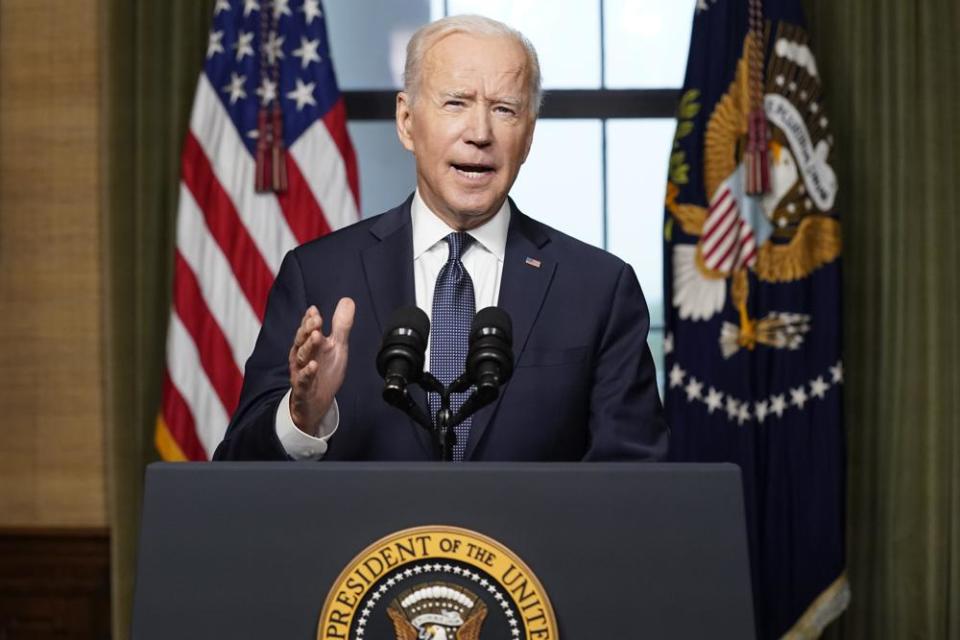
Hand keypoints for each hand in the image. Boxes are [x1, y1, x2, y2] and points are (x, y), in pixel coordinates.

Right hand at [287, 298, 354, 434]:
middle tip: (316, 319)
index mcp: (309, 345)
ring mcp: (301, 372)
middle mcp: (302, 356)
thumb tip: (347, 300)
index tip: (314, 311)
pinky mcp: (303, 389)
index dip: (310, 320)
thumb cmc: (324, 371)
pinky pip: (303, 380)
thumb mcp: (336, 346)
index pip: (308, 329)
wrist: (316, 402)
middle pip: (302, 340)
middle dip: (308, 329)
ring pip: (302, 357)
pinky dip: (307, 373)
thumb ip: (341, 325)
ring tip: (317, 336)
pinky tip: (313, 366)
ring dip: (308, 346)